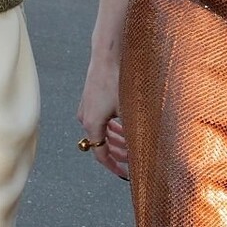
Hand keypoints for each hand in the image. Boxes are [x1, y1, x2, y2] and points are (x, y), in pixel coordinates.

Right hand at [78, 63, 129, 180]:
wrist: (109, 54)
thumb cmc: (118, 79)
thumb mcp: (130, 110)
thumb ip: (133, 133)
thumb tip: (141, 150)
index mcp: (91, 124)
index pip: (100, 154)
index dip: (113, 166)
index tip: (124, 173)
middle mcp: (85, 117)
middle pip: (102, 143)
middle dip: (119, 152)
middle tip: (133, 158)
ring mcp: (87, 107)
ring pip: (103, 130)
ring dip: (117, 138)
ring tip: (132, 141)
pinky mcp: (91, 97)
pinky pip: (101, 119)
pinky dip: (113, 126)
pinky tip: (125, 125)